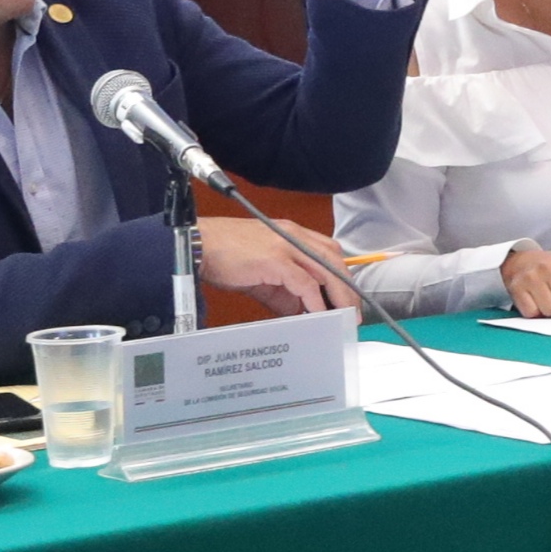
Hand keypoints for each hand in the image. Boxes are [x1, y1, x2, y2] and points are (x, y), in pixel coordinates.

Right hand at [195, 212, 350, 312]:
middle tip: (353, 313)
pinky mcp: (275, 260)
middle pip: (334, 261)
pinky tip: (318, 314)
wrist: (197, 245)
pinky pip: (304, 283)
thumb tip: (300, 310)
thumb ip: (284, 290)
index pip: (329, 253)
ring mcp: (286, 246)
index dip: (342, 276)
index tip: (348, 298)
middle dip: (347, 289)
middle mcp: (294, 236)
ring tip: (343, 317)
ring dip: (338, 296)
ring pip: (326, 270)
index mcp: (293, 234)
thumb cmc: (225, 256)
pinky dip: (314, 300)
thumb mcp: (262, 273)